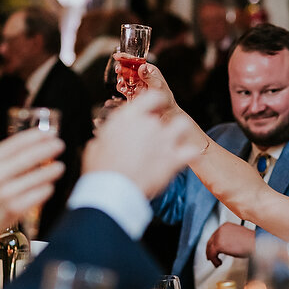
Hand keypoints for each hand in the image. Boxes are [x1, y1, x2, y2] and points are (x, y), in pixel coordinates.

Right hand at [0, 129, 65, 240]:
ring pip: (39, 176)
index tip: (49, 133)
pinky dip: (46, 189)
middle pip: (30, 156)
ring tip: (58, 167)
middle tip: (60, 145)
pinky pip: (39, 194)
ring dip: (52, 170)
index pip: (16, 142)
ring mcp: (5, 193)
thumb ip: (1, 161)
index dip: (36, 136)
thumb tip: (30, 147)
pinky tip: (48, 187)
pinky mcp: (15, 209)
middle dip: (48, 148)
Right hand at [83, 90, 204, 197]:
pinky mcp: (174, 159)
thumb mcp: (96, 147)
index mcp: (128, 117)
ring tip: (173, 142)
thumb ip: (106, 138)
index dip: (155, 102)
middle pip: (162, 117)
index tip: (154, 108)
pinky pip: (192, 150)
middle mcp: (149, 125)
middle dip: (158, 127)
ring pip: (182, 125)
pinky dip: (190, 153)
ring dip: (179, 132)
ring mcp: (163, 141)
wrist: (112, 190)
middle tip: (151, 140)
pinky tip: (185, 157)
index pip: (151, 97)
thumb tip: (105, 140)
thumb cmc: (101, 170)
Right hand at [113, 54, 177, 108]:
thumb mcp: (158, 85)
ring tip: (121, 81)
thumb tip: (142, 67)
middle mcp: (141, 75)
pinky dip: (121, 87)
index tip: (118, 56)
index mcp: (149, 70)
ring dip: (120, 78)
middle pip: (127, 68)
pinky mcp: (132, 92)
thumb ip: (149, 77)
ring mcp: (136, 83)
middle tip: (118, 70)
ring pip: (123, 77)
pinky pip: (123, 87)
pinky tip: (123, 89)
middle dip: (121, 68)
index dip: (126, 58)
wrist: (165, 112)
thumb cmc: (165, 97)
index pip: (136, 61)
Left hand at [205, 222, 254, 267]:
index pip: (215, 235)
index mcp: (226, 226)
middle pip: (210, 241)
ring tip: (216, 262)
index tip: (213, 250)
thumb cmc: (251, 241)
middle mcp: (221, 229)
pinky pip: (212, 254)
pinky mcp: (219, 244)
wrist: (254, 243)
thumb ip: (229, 238)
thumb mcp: (238, 236)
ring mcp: (219, 236)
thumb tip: (226, 245)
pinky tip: (219, 263)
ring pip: (210, 248)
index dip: (213, 244)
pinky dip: (214, 260)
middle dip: (210, 250)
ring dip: (212, 256)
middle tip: (212, 257)